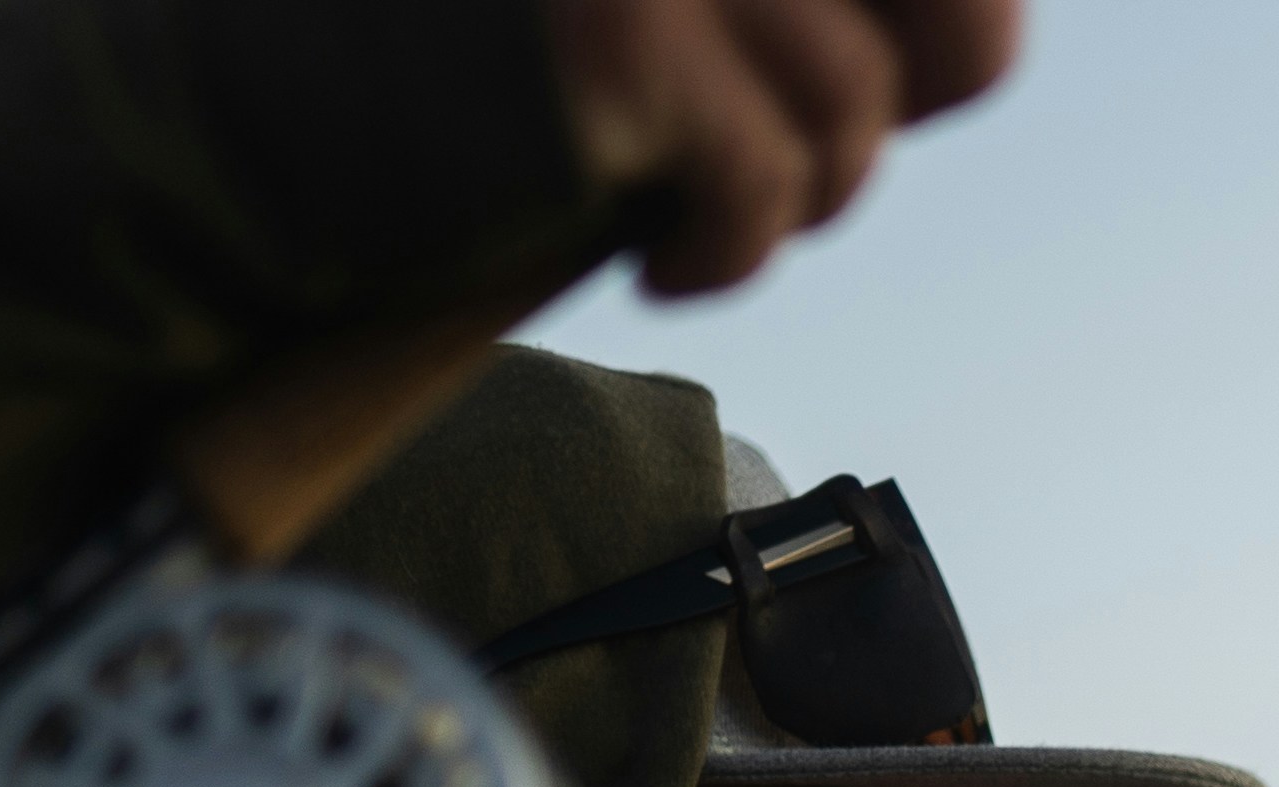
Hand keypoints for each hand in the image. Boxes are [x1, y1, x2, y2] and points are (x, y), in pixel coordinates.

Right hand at [546, 0, 1020, 298]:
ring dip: (798, 194)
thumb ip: (800, 1)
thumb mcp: (690, 5)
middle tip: (813, 142)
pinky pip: (765, 181)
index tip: (898, 75)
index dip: (952, 30)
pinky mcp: (632, 35)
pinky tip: (666, 267)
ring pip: (855, 112)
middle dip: (912, 102)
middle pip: (968, 21)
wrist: (310, 92)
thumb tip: (957, 55)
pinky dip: (728, 254)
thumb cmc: (507, 49)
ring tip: (707, 207)